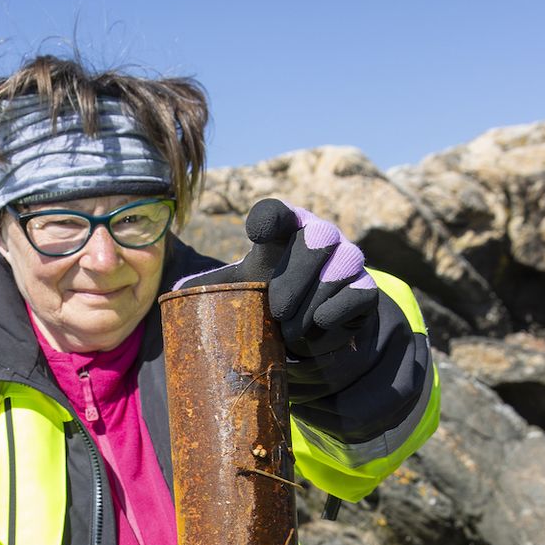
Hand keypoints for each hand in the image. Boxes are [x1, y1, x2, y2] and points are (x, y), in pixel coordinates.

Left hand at [177, 199, 378, 357]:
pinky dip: (331, 317)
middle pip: (314, 239)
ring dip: (309, 307)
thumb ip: (210, 289)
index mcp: (281, 230)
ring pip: (337, 270)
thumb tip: (177, 294)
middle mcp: (318, 233)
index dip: (267, 219)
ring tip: (293, 329)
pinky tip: (317, 327)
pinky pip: (354, 296)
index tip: (255, 234)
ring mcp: (347, 257)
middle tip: (276, 312)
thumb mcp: (238, 293)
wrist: (308, 333)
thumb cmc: (266, 303)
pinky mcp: (366, 287)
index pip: (273, 212)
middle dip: (292, 282)